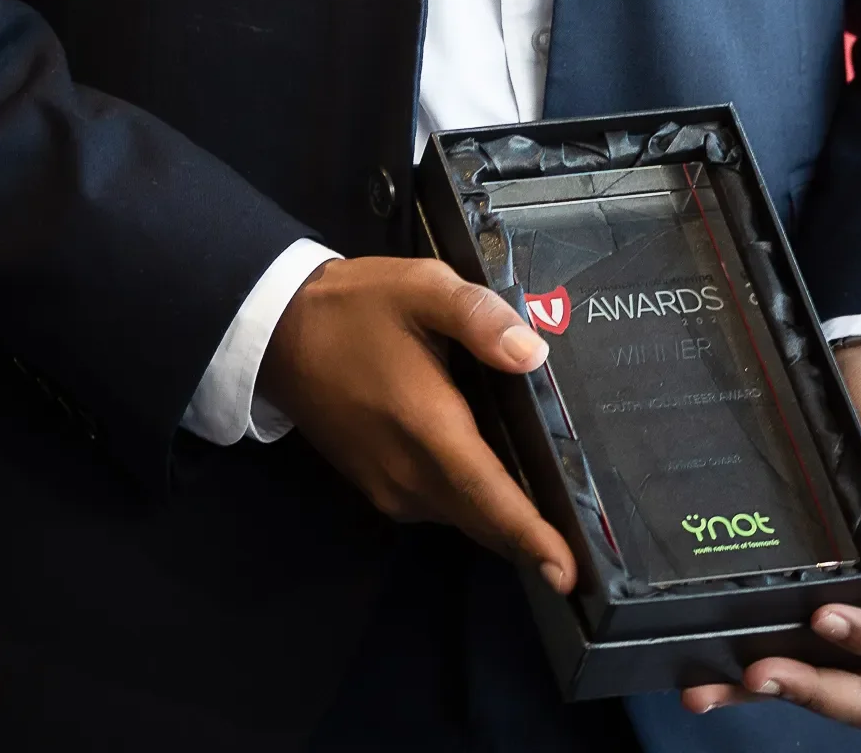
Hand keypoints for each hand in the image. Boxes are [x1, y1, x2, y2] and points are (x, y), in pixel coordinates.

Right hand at [258, 254, 577, 592]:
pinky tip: (493, 481)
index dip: (531, 536)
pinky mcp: (376, 486)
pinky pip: (438, 507)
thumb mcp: (421, 288)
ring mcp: (388, 487)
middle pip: (481, 519)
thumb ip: (479, 317)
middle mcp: (408, 473)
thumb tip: (532, 354)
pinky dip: (471, 507)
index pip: (489, 496)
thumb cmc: (356, 307)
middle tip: (580, 537)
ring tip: (547, 507)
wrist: (280, 333)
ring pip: (461, 517)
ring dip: (500, 519)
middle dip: (530, 536)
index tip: (568, 573)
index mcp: (426, 427)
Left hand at [681, 341, 860, 726]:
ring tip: (703, 692)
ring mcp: (840, 614)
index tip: (823, 616)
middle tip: (760, 671)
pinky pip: (777, 651)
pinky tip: (698, 679)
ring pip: (815, 680)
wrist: (858, 387)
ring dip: (763, 691)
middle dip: (815, 689)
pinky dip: (737, 673)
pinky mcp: (797, 606)